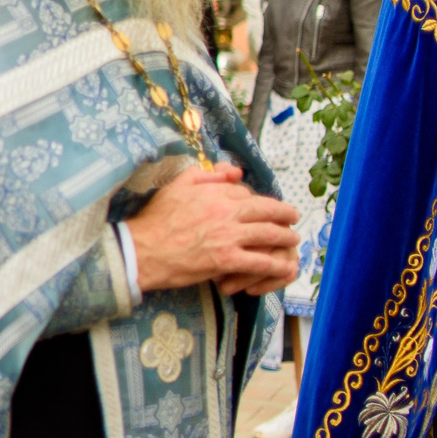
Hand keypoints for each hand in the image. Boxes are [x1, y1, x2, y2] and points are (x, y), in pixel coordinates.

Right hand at [127, 164, 300, 296]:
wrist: (142, 250)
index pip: (247, 193)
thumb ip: (207, 175)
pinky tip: (285, 265)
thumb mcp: (177, 185)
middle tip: (294, 217)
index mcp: (215, 192)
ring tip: (293, 239)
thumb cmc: (156, 218)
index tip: (260, 206)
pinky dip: (276, 264)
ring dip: (286, 237)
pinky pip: (260, 261)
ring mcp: (229, 237)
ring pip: (269, 234)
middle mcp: (227, 211)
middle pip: (267, 210)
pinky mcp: (227, 260)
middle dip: (286, 214)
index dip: (256, 200)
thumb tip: (234, 171)